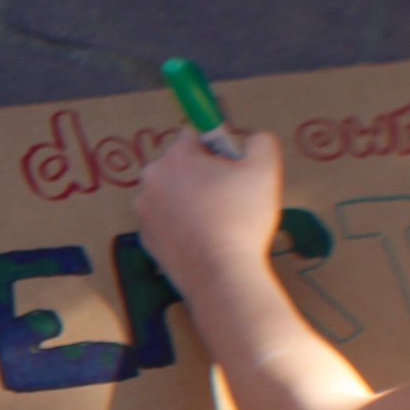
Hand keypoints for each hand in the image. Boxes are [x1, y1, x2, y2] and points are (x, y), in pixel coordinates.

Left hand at [135, 129, 285, 300]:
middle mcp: (151, 179)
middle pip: (180, 166)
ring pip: (172, 195)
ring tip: (218, 221)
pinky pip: (166, 222)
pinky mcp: (145, 239)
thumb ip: (260, 142)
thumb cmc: (242, 218)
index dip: (218, 148)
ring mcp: (144, 211)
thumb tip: (250, 139)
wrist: (220, 274)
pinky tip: (204, 238)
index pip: (194, 135)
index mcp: (176, 156)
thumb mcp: (265, 168)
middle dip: (203, 175)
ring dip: (191, 200)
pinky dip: (182, 225)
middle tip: (229, 197)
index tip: (232, 167)